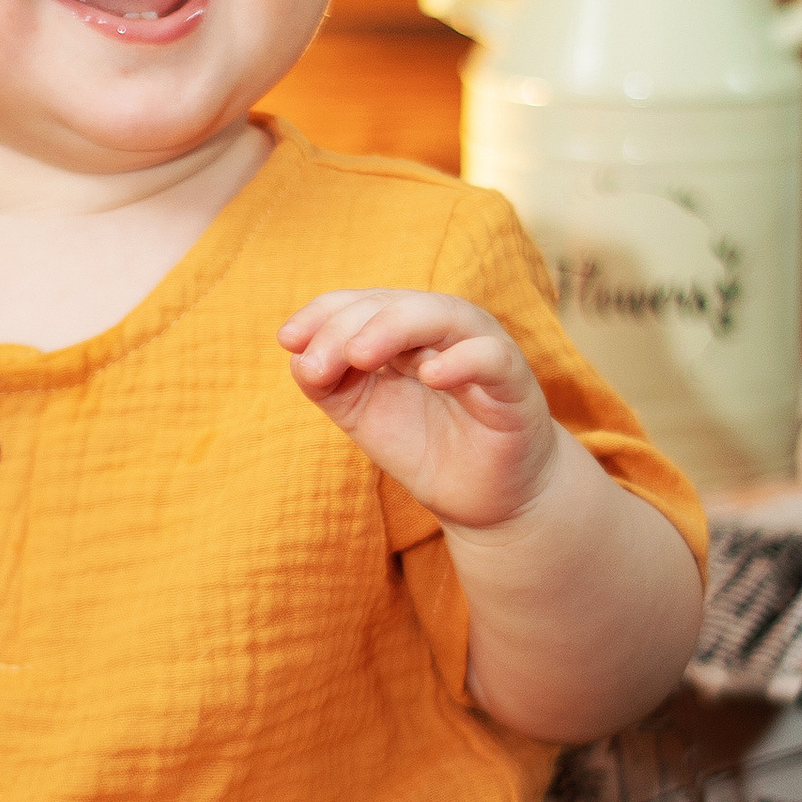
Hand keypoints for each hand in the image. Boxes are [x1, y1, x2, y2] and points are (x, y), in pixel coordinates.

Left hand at [279, 291, 557, 531]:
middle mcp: (443, 329)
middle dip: (347, 327)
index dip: (323, 313)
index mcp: (406, 329)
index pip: (362, 301)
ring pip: (442, 315)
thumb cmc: (425, 446)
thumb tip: (298, 357)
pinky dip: (461, 360)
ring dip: (395, 328)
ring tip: (360, 356)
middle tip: (316, 365)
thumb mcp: (361, 413)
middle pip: (393, 303)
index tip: (287, 340)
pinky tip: (430, 376)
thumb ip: (328, 383)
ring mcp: (481, 349)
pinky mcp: (514, 383)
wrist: (483, 499)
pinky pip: (490, 357)